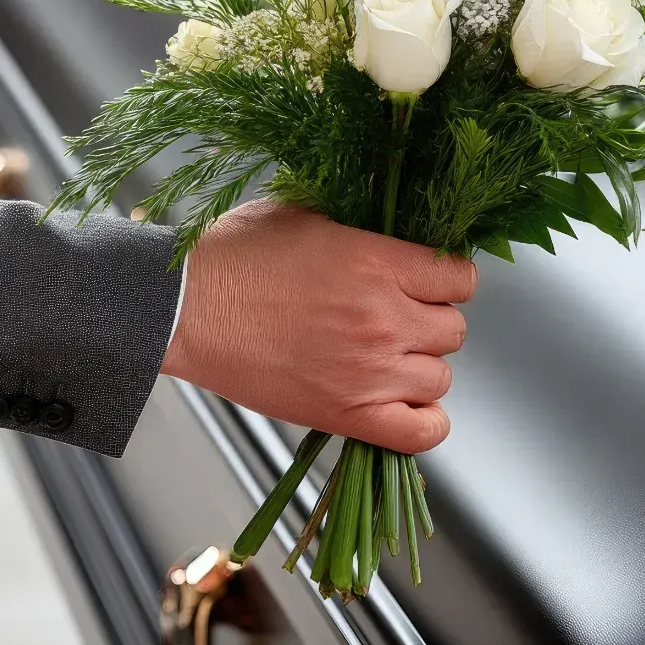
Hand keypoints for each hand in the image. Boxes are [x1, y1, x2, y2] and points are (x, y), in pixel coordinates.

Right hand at [162, 200, 477, 453]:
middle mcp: (383, 319)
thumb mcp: (304, 212)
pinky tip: (401, 401)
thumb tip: (390, 228)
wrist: (184, 308)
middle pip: (454, 329)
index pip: (460, 278)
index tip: (428, 279)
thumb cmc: (233, 255)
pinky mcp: (345, 415)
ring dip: (420, 365)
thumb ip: (359, 223)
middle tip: (398, 314)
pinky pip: (421, 433)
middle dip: (431, 319)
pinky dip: (422, 421)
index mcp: (377, 262)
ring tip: (387, 355)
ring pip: (441, 378)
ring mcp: (368, 372)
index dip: (447, 277)